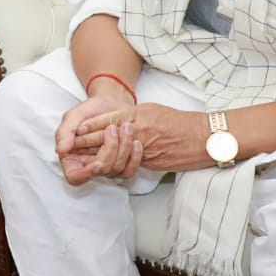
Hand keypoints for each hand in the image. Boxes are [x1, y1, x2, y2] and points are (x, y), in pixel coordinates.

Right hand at [55, 93, 137, 185]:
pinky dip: (134, 157)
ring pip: (116, 170)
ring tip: (125, 127)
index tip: (98, 163)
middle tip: (112, 129)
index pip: (75, 177)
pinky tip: (135, 143)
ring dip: (124, 148)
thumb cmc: (90, 110)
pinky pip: (129, 171)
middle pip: (100, 171)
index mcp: (71, 157)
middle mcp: (88, 165)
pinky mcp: (121, 164)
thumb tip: (61, 150)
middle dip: (110, 150)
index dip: (86, 174)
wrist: (110, 103)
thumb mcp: (73, 117)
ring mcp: (106, 166)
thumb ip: (64, 132)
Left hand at [74, 103, 212, 173]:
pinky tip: (106, 164)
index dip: (91, 125)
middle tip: (72, 144)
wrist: (203, 137)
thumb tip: (118, 121)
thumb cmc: (179, 121)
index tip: (77, 129)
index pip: (109, 119)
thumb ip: (133, 114)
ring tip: (84, 155)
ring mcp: (144, 146)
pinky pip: (128, 162)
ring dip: (98, 153)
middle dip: (88, 140)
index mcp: (139, 114)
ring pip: (115, 150)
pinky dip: (116, 162)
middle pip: (108, 135)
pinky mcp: (150, 161)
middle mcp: (139, 129)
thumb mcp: (152, 110)